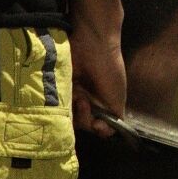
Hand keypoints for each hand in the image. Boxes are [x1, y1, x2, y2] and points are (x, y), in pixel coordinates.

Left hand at [69, 20, 126, 138]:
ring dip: (75, 111)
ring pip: (71, 118)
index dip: (98, 130)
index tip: (98, 124)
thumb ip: (115, 118)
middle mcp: (89, 102)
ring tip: (79, 96)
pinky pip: (59, 106)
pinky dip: (63, 105)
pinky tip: (70, 96)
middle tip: (85, 103)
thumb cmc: (110, 71)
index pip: (99, 127)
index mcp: (104, 105)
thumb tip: (107, 132)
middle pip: (84, 124)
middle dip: (85, 119)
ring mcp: (74, 95)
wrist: (93, 46)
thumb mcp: (118, 98)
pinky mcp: (61, 89)